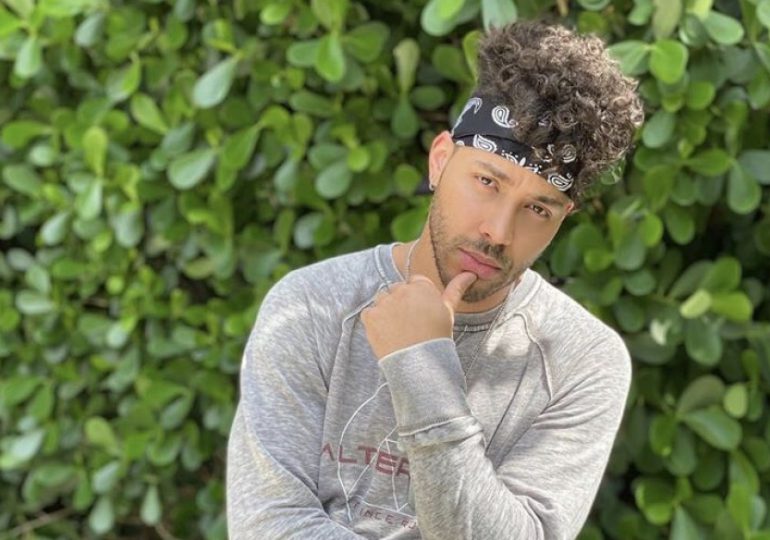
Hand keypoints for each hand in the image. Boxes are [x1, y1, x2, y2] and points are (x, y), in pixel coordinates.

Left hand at [361, 272, 477, 358]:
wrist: (420, 363)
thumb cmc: (437, 337)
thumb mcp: (449, 311)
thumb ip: (456, 289)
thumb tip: (470, 273)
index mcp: (422, 287)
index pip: (415, 282)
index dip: (417, 298)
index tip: (420, 313)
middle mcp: (402, 290)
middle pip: (397, 289)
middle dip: (401, 302)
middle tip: (409, 324)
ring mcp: (384, 302)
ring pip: (382, 300)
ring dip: (386, 310)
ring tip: (398, 330)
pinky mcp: (371, 316)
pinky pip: (369, 313)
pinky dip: (374, 322)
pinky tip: (387, 334)